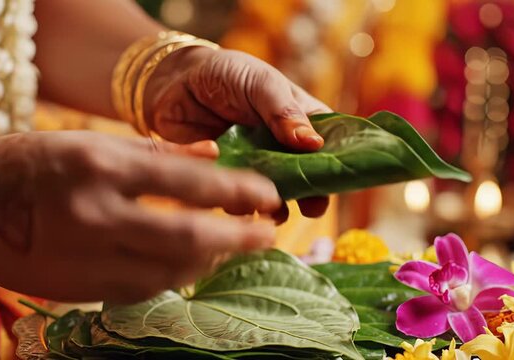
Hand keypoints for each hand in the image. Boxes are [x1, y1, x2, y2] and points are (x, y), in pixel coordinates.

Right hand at [0, 131, 280, 302]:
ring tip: (232, 245)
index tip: (267, 196)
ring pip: (172, 270)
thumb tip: (214, 154)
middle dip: (238, 237)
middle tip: (268, 233)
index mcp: (101, 166)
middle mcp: (98, 215)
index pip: (187, 182)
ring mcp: (90, 258)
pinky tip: (191, 263)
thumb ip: (157, 151)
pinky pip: (146, 288)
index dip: (236, 191)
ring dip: (211, 259)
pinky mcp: (84, 289)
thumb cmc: (31, 165)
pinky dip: (176, 275)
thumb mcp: (91, 141)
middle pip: (189, 237)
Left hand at [145, 47, 330, 218]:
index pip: (329, 148)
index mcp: (300, 123)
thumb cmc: (228, 74)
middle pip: (305, 181)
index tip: (339, 182)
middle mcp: (282, 151)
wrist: (174, 81)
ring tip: (272, 210)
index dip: (337, 166)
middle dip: (310, 196)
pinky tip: (234, 199)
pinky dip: (237, 204)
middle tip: (311, 207)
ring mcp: (254, 168)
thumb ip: (284, 111)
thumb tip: (314, 144)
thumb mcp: (261, 83)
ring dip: (274, 206)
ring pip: (271, 196)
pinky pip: (234, 200)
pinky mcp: (225, 180)